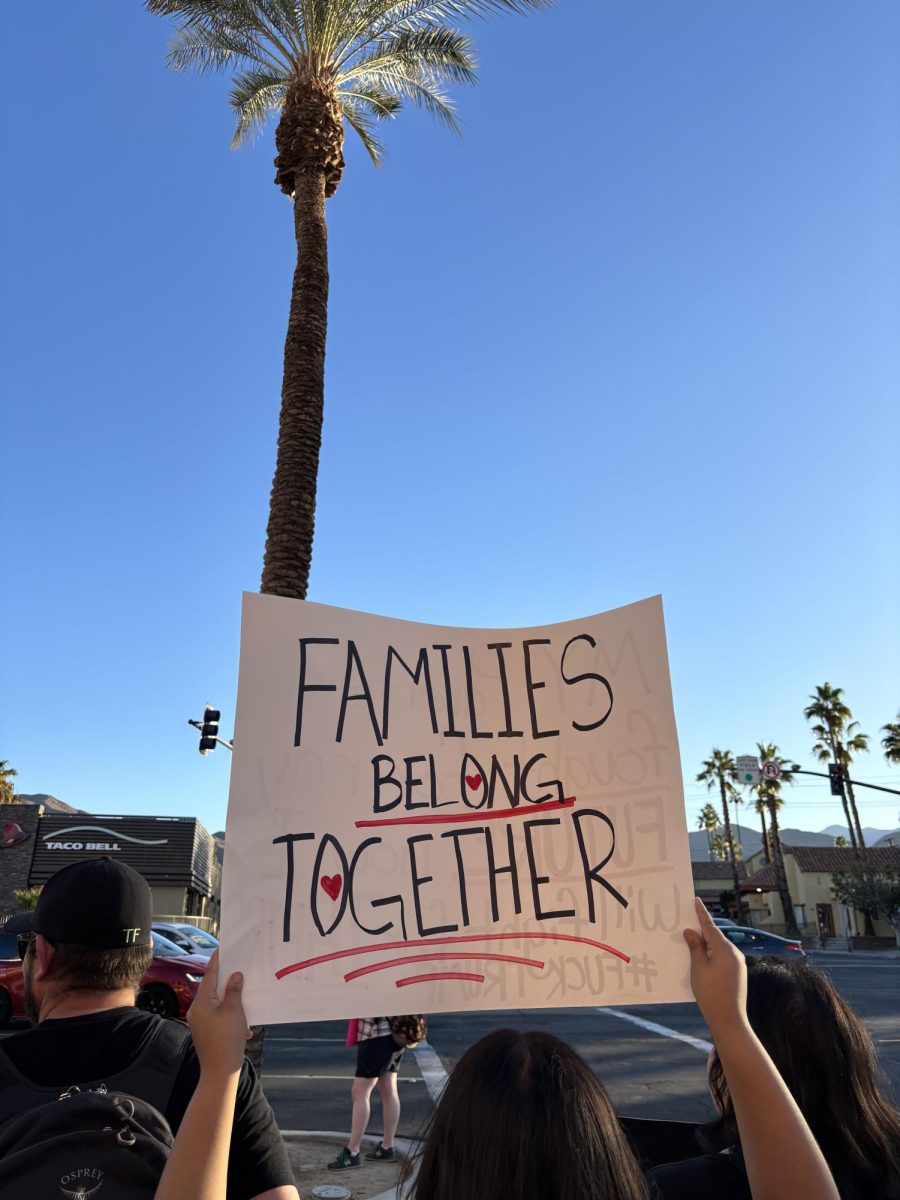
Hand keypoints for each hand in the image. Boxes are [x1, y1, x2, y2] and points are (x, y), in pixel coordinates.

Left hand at [187, 950, 248, 1078]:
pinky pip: (216, 1013)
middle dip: (225, 977)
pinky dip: (228, 1010)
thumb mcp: (234, 1011)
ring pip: (215, 1001)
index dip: (217, 961)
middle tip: (237, 964)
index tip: (223, 948)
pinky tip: (241, 1015)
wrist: (219, 1072)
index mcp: (202, 1002)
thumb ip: (234, 991)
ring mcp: (200, 1021)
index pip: (209, 975)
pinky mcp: (205, 1031)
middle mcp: (197, 1010)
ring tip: (242, 987)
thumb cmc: (227, 1039)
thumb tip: (235, 975)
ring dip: (229, 995)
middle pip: (211, 987)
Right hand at [683, 896, 747, 1036]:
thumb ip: (695, 947)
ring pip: (719, 947)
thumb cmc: (710, 992)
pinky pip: (723, 957)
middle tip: (687, 921)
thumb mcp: (698, 968)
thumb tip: (691, 931)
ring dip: (706, 944)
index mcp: (724, 948)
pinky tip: (702, 958)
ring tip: (691, 942)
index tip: (696, 900)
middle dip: (702, 930)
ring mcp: (738, 963)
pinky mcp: (738, 972)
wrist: (729, 1019)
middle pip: (715, 936)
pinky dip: (712, 954)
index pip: (710, 926)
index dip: (701, 913)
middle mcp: (734, 952)